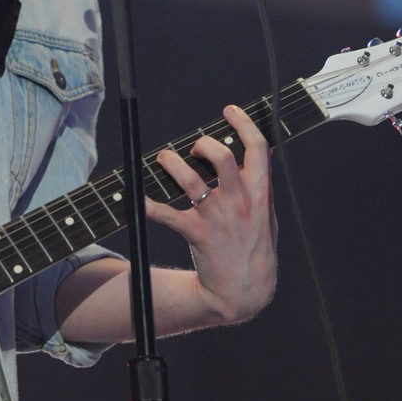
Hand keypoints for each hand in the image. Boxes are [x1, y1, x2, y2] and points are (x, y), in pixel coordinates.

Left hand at [145, 104, 276, 324]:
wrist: (245, 289)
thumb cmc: (254, 247)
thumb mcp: (266, 214)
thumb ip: (258, 187)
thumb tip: (247, 159)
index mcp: (260, 192)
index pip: (257, 147)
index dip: (243, 123)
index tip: (229, 111)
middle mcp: (239, 200)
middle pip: (220, 157)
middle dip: (202, 144)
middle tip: (192, 149)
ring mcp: (218, 217)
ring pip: (190, 180)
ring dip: (171, 163)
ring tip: (164, 160)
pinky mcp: (197, 234)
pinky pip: (167, 215)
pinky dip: (148, 206)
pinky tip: (135, 198)